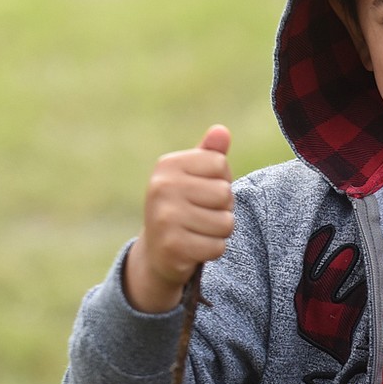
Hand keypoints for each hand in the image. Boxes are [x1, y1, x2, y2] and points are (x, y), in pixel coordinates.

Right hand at [124, 124, 233, 311]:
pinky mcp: (173, 246)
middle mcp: (162, 187)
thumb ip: (209, 154)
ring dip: (220, 232)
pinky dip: (213, 250)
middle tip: (201, 215)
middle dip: (223, 208)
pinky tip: (195, 247)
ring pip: (225, 223)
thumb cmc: (182, 207)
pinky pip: (218, 247)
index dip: (221, 181)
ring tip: (199, 231)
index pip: (220, 165)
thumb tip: (222, 131)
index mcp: (167, 165)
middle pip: (225, 193)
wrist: (156, 253)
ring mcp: (165, 217)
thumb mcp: (193, 177)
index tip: (202, 192)